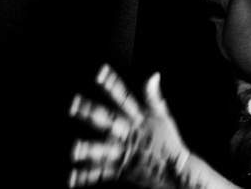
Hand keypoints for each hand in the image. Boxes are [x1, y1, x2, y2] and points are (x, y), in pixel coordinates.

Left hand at [69, 65, 189, 187]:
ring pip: (104, 150)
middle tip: (73, 105)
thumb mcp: (162, 116)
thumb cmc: (169, 142)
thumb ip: (153, 96)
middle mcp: (129, 135)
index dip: (112, 85)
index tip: (99, 73)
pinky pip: (102, 173)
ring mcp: (125, 153)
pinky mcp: (122, 170)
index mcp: (138, 120)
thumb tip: (153, 75)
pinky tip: (72, 178)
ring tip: (74, 149)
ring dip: (89, 149)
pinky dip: (86, 176)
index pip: (123, 98)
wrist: (178, 172)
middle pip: (107, 121)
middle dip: (91, 113)